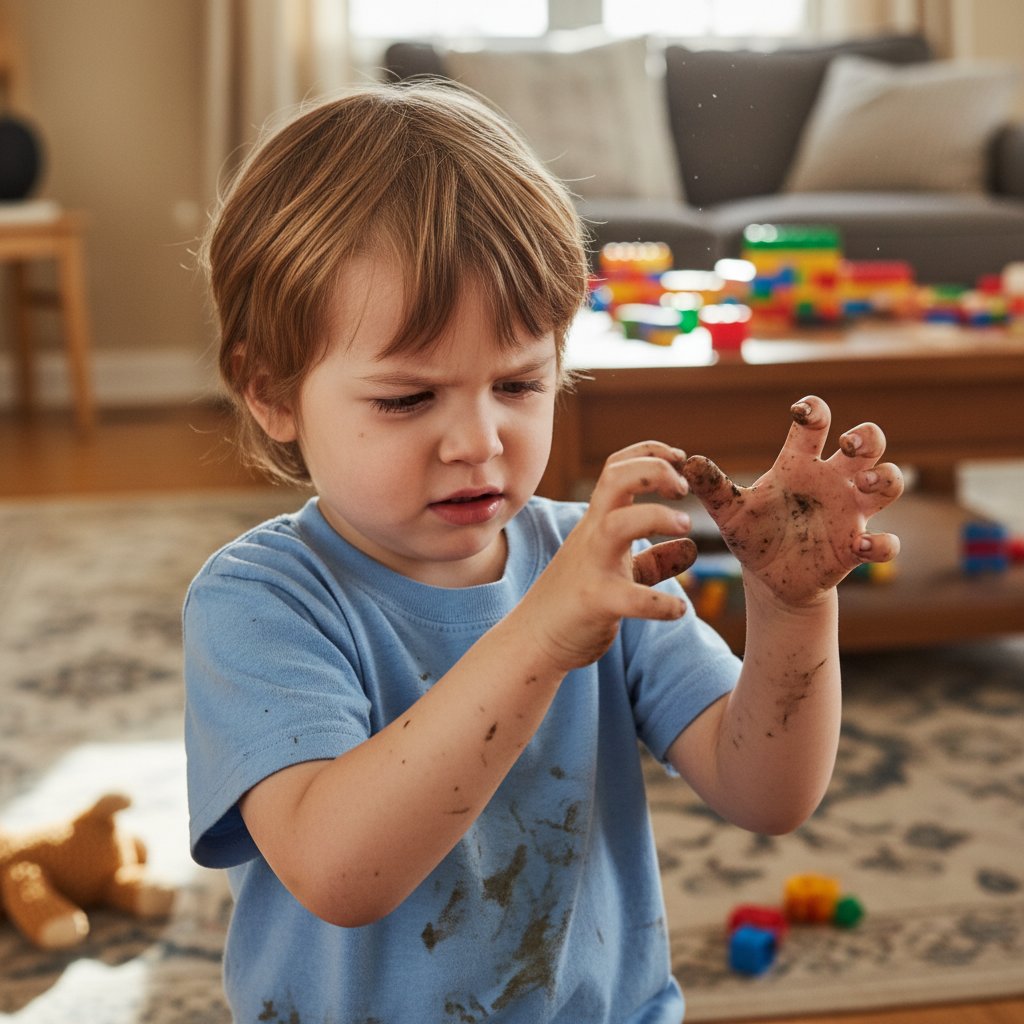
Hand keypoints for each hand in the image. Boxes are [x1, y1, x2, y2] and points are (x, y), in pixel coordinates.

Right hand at [522, 441, 697, 672]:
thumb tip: (689, 548)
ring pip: (619, 524)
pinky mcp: (595, 602)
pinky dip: (661, 603)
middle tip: (683, 488)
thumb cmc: (574, 603)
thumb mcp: (618, 572)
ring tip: (686, 527)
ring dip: (656, 517)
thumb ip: (653, 559)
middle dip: (653, 471)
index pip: (617, 468)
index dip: (650, 453)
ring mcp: (592, 566)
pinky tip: (679, 609)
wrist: (533, 641)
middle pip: (615, 480)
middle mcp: (592, 536)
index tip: (680, 458)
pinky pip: (630, 597)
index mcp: (598, 523)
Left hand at [683, 396, 902, 606]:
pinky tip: (863, 546)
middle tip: (849, 443)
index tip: (803, 412)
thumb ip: (712, 487)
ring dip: (886, 478)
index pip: (816, 425)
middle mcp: (832, 481)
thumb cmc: (752, 533)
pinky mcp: (857, 547)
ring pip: (890, 482)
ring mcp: (849, 512)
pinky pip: (886, 542)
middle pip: (868, 443)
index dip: (815, 410)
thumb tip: (688, 462)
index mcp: (799, 465)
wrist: (768, 577)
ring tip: (865, 483)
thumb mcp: (729, 511)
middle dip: (868, 436)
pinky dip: (883, 543)